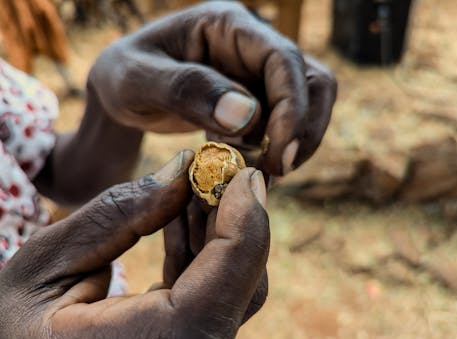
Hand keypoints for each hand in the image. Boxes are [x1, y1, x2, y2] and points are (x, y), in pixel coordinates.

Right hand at [0, 151, 268, 338]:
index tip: (245, 172)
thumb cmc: (8, 327)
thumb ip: (118, 214)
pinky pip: (209, 293)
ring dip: (218, 229)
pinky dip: (200, 250)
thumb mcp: (46, 264)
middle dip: (237, 219)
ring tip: (191, 184)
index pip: (229, 283)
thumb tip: (183, 169)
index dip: (248, 222)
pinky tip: (177, 217)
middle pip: (243, 284)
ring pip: (232, 287)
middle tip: (218, 168)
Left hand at [89, 1, 336, 175]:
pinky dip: (276, 149)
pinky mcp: (257, 101)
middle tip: (279, 170)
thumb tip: (247, 116)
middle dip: (303, 129)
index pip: (282, 60)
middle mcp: (252, 46)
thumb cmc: (124, 77)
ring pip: (306, 105)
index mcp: (227, 26)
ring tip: (263, 172)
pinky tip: (250, 167)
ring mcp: (257, 74)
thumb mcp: (137, 79)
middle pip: (311, 81)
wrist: (124, 93)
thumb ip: (186, 90)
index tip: (280, 153)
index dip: (291, 107)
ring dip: (295, 142)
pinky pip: (284, 125)